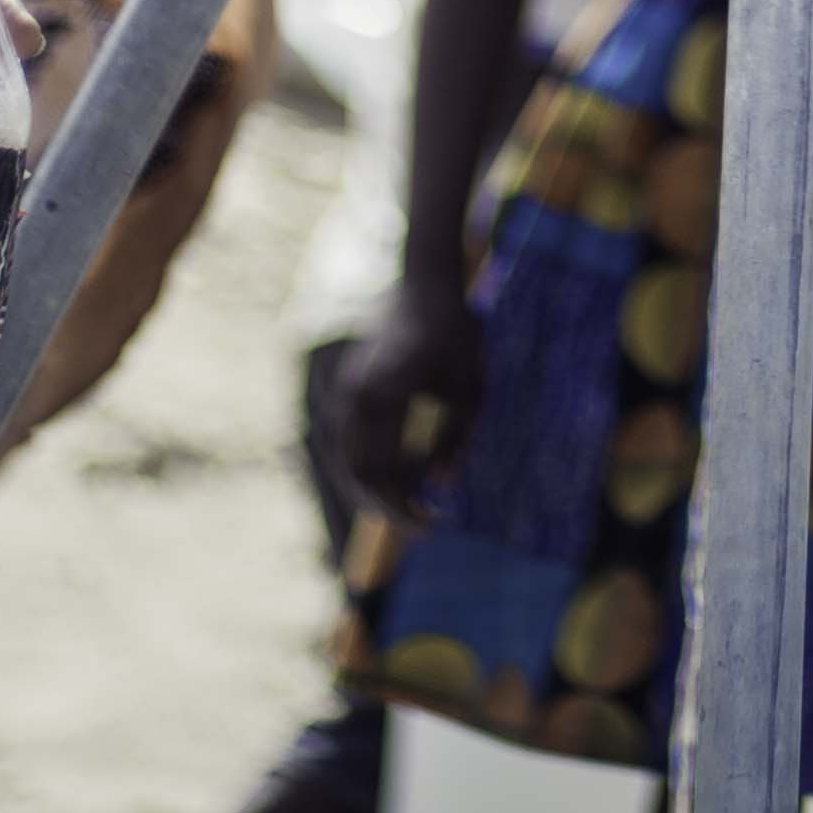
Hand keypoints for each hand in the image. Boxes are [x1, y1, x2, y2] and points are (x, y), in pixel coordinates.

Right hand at [332, 273, 488, 521]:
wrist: (425, 286)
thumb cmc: (455, 337)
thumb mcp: (470, 393)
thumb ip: (456, 442)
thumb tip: (440, 487)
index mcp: (383, 396)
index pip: (379, 473)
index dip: (401, 509)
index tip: (430, 526)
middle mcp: (353, 396)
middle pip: (356, 473)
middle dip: (387, 507)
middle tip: (422, 524)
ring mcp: (342, 392)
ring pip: (343, 460)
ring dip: (372, 491)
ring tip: (408, 507)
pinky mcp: (342, 390)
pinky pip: (342, 443)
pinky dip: (361, 469)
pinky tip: (389, 481)